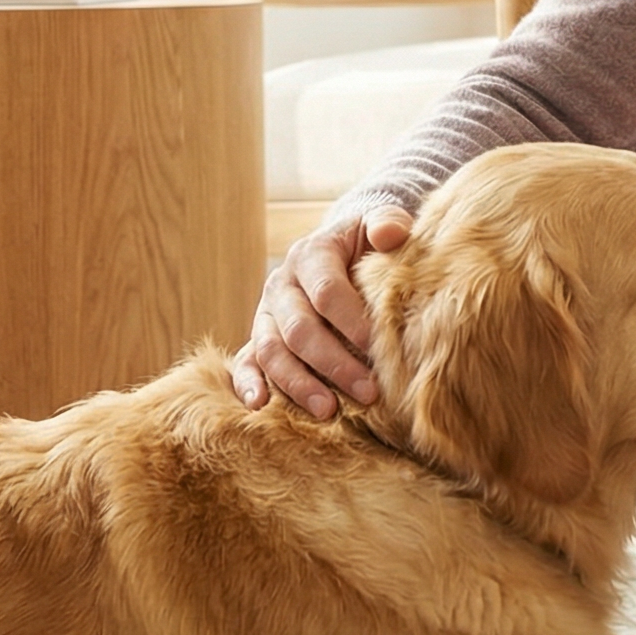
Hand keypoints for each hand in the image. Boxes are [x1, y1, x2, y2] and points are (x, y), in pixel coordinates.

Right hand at [230, 205, 413, 417]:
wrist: (344, 249)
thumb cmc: (369, 244)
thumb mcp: (380, 224)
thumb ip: (388, 223)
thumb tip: (389, 234)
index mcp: (312, 254)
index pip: (327, 292)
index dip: (353, 322)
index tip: (381, 349)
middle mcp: (282, 284)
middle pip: (300, 329)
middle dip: (334, 363)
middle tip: (369, 391)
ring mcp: (267, 313)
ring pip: (272, 351)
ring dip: (299, 383)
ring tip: (328, 411)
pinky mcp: (259, 338)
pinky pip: (246, 361)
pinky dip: (248, 384)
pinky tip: (259, 405)